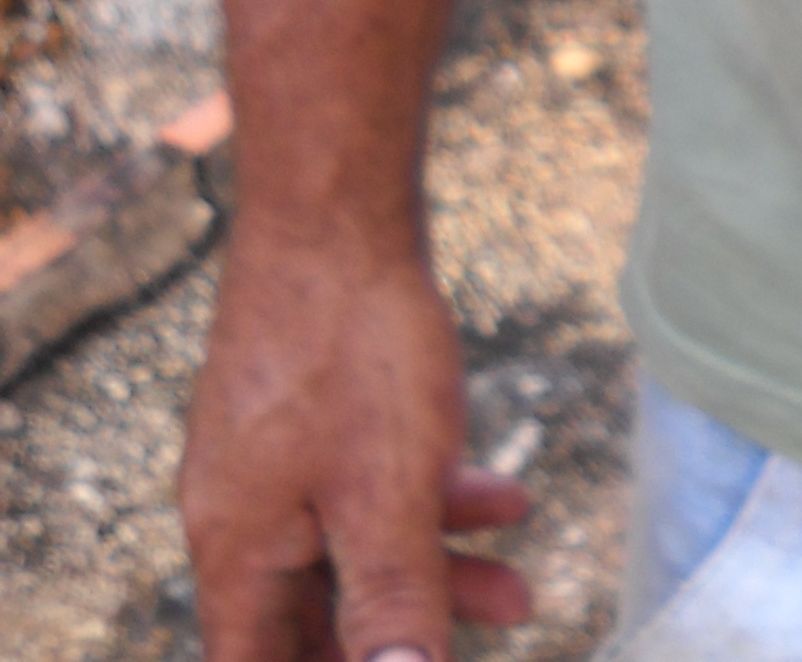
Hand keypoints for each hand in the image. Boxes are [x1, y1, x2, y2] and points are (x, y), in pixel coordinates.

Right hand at [182, 236, 533, 661]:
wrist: (335, 223)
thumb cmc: (352, 355)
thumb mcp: (388, 492)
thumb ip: (394, 596)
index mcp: (238, 555)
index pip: (262, 661)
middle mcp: (241, 517)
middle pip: (316, 615)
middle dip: (405, 635)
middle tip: (498, 627)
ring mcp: (271, 463)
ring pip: (355, 548)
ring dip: (438, 571)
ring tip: (523, 589)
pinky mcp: (307, 417)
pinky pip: (365, 486)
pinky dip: (428, 501)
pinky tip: (501, 497)